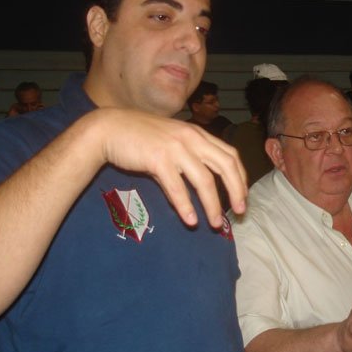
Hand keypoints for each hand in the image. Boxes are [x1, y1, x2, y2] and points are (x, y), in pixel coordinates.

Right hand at [91, 109, 246, 226]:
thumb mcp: (172, 141)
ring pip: (204, 180)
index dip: (240, 177)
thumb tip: (205, 185)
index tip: (242, 196)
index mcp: (198, 134)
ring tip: (215, 223)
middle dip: (236, 191)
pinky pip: (177, 188)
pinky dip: (186, 206)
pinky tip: (191, 221)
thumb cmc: (140, 137)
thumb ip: (190, 158)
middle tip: (239, 212)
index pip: (230, 155)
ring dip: (213, 205)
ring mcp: (175, 148)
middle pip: (225, 166)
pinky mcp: (158, 159)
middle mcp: (192, 138)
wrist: (109, 128)